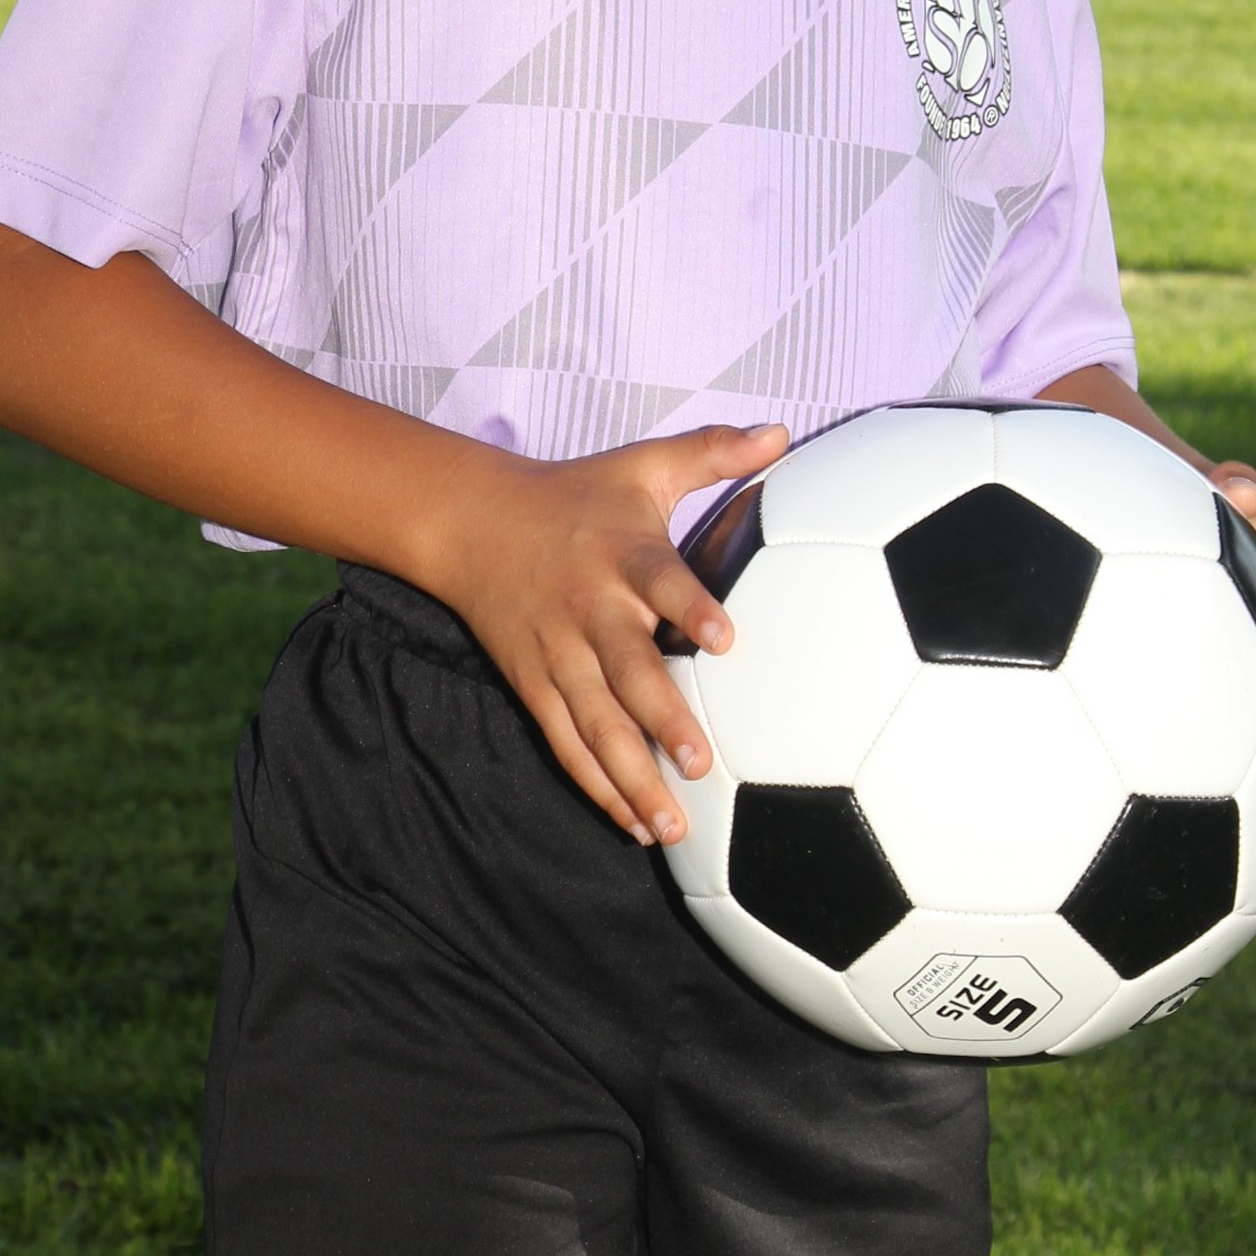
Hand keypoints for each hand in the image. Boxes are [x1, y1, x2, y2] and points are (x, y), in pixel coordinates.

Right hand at [421, 420, 788, 848]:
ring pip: (594, 724)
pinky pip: (565, 744)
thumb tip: (782, 431)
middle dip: (662, 718)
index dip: (690, 607)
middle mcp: (589, 608)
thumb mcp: (643, 464)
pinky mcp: (534, 685)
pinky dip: (597, 786)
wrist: (474, 523)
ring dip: (632, 777)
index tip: (724, 640)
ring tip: (674, 825)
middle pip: (626, 670)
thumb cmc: (578, 494)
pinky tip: (635, 824)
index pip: (659, 578)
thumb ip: (714, 451)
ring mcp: (557, 654)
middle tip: (701, 761)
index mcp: (622, 553)